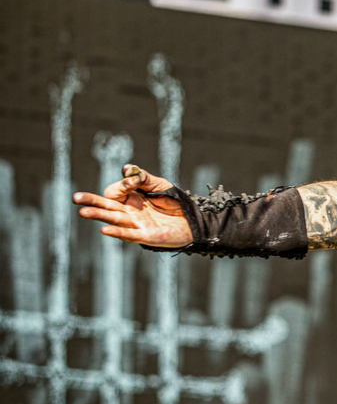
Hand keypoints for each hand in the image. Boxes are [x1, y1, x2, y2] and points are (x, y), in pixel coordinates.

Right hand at [73, 164, 192, 247]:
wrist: (194, 219)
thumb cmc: (176, 202)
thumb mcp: (160, 185)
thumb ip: (143, 178)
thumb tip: (127, 168)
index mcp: (130, 198)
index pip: (115, 191)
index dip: (123, 184)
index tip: (135, 181)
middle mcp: (128, 212)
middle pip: (105, 206)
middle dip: (91, 201)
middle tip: (76, 198)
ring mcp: (135, 224)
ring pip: (113, 219)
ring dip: (98, 215)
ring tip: (83, 212)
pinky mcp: (145, 236)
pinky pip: (128, 234)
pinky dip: (117, 232)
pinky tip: (104, 229)